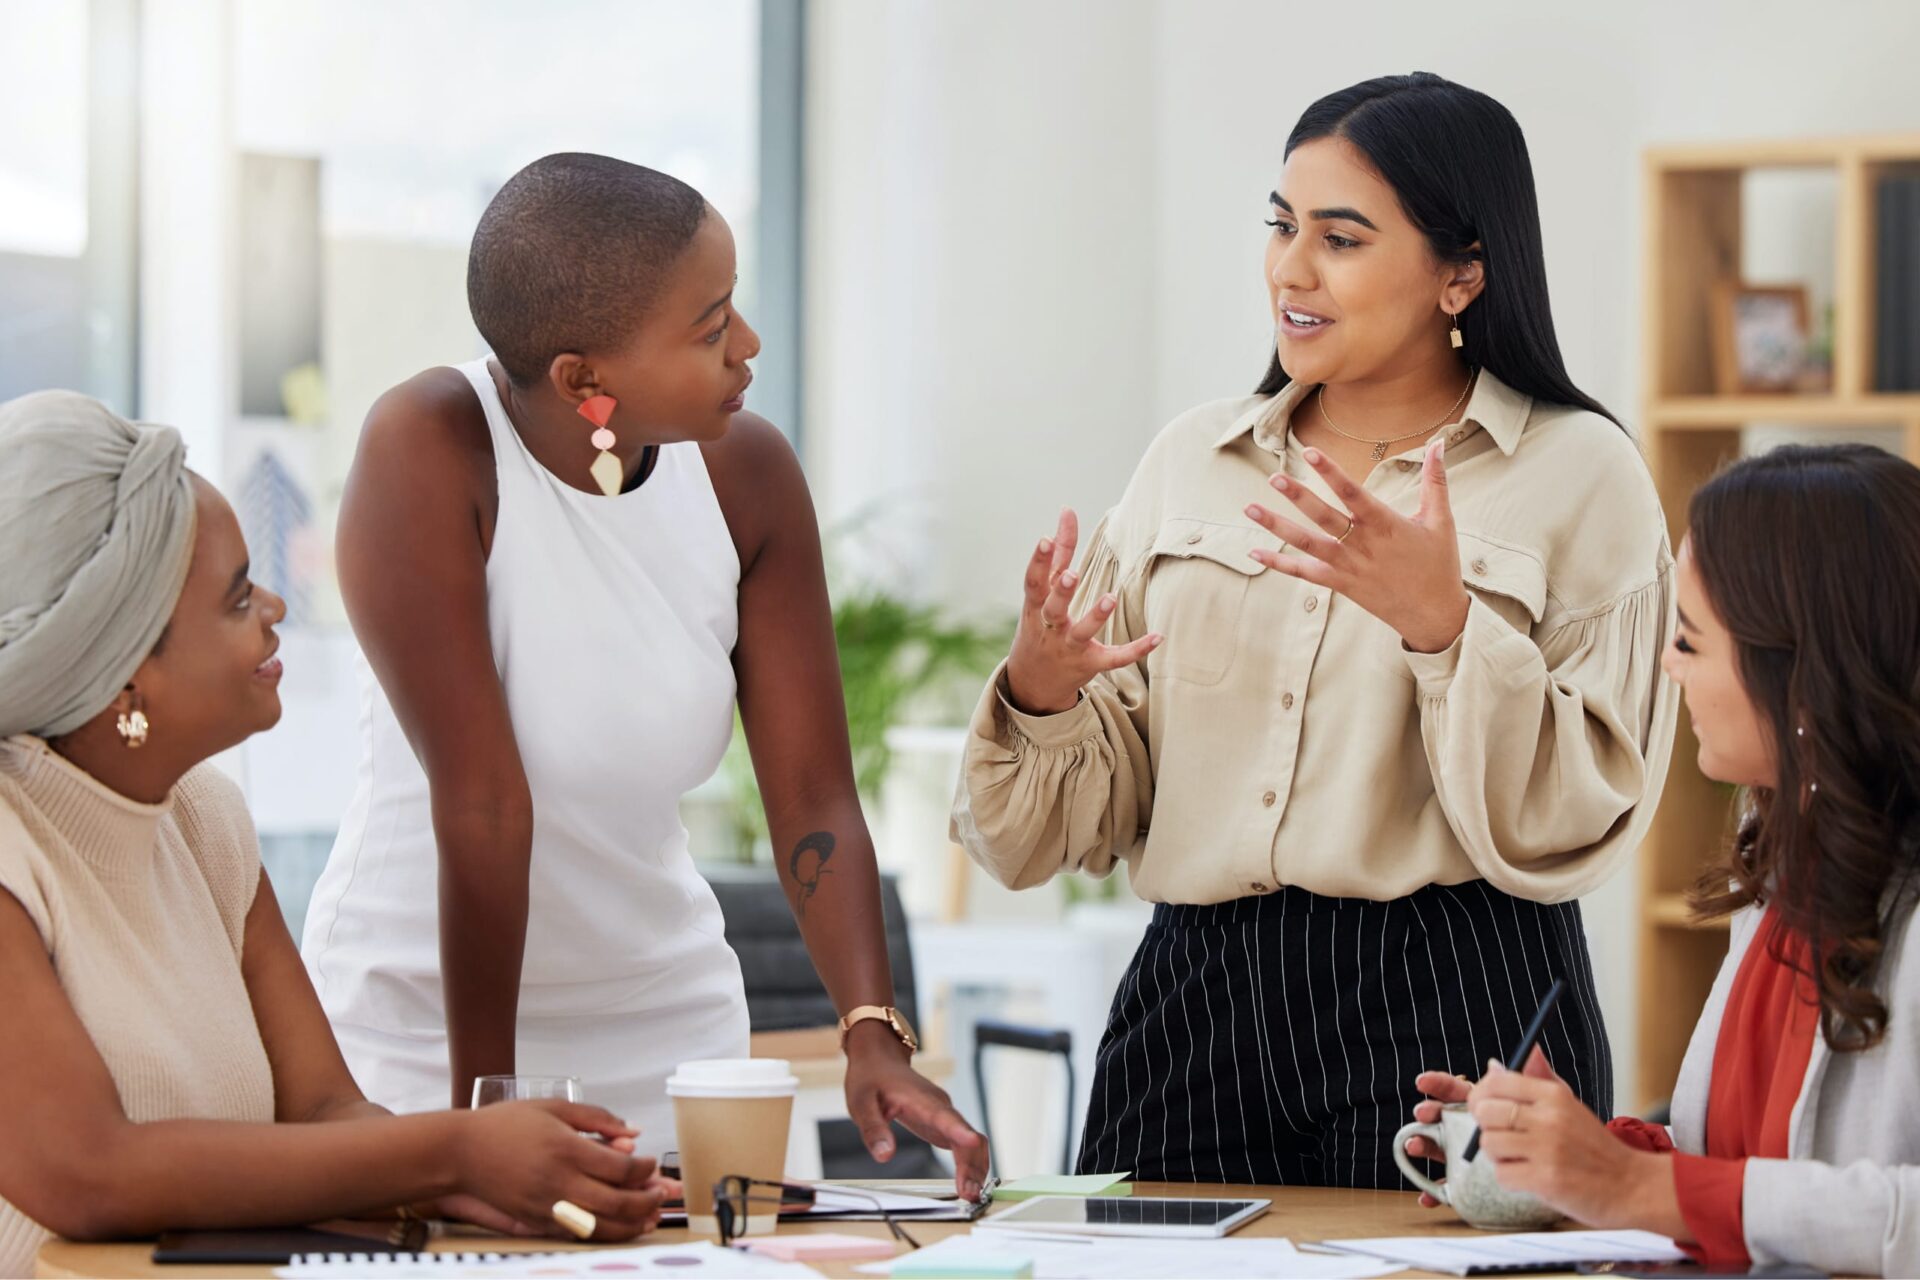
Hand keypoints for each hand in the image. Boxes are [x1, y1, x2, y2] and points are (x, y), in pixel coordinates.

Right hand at [452, 1100, 666, 1240]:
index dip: (645, 1169)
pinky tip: (618, 1228)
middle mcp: (558, 1182)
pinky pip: (576, 1234)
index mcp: (566, 1149)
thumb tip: (634, 1131)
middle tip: (661, 1194)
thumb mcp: (554, 1108)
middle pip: (616, 1202)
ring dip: (631, 1225)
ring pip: (600, 1227)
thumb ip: (597, 1118)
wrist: (460, 1153)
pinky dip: (602, 1234)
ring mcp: (546, 1206)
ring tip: (649, 1218)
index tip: (651, 1163)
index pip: (621, 1167)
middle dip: (646, 1201)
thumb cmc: (507, 1125)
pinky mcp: (535, 1221)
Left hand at [844, 1024, 990, 1199]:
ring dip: (976, 1168)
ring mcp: (946, 1115)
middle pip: (968, 1135)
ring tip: (971, 1195)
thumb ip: (873, 1130)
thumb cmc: (871, 1079)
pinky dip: (971, 1164)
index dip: (959, 1131)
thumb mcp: (861, 1104)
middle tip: (968, 1195)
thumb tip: (884, 1156)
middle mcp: (941, 1107)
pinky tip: (968, 1183)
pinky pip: (966, 1145)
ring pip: (973, 1142)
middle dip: (972, 1165)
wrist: (880, 1060)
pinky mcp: (945, 1124)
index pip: (944, 1116)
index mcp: (921, 1100)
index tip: (972, 1144)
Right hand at [1005, 509, 1159, 713]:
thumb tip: (1067, 511)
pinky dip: (1135, 649)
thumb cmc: (1041, 624)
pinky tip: (1158, 637)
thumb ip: (1058, 553)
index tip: (1045, 538)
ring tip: (1110, 598)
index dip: (1038, 561)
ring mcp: (1068, 647)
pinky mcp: (1089, 664)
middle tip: (1072, 574)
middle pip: (1053, 608)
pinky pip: (1113, 658)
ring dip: (1095, 617)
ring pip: (1081, 633)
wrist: (1032, 681)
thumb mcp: (1041, 593)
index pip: (1034, 581)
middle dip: (1061, 591)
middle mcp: (1050, 627)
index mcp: (1036, 606)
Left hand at [1244, 436, 1470, 653]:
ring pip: (1306, 544)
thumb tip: (1438, 444)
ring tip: (1250, 509)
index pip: (1353, 493)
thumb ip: (1435, 480)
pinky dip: (1279, 563)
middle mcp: (1362, 545)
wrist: (1433, 614)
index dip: (1331, 473)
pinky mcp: (1340, 584)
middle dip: (1298, 496)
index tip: (1311, 452)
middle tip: (1274, 477)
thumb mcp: (1441, 520)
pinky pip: (1304, 573)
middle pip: (1324, 517)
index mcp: (1386, 525)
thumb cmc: (1438, 565)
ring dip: (1277, 526)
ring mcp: (1348, 566)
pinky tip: (1255, 552)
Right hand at [1402, 1052, 1555, 1207]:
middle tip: (1423, 1111)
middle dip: (1430, 1111)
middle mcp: (1477, 1129)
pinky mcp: (1477, 1185)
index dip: (1440, 1084)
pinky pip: (1453, 1188)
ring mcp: (1474, 1156)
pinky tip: (1426, 1197)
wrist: (1589, 1177)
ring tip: (1415, 1146)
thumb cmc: (1568, 1136)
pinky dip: (1435, 1194)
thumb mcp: (1554, 1104)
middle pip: (1444, 1116)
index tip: (1424, 1082)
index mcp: (1491, 1106)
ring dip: (1424, 1145)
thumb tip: (1525, 1054)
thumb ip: (1537, 1078)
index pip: (1460, 1090)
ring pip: (1441, 1148)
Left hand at [1467, 1050, 1686, 1237]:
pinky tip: (1530, 1177)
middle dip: (1487, 1126)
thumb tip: (1494, 1063)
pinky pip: (1502, 1175)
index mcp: (1554, 1095)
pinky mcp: (1545, 1180)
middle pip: (1485, 1111)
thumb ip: (1533, 1082)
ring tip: (1520, 1158)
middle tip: (1504, 1136)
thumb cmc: (1594, 1147)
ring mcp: (1547, 1149)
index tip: (1486, 1106)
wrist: (1631, 1186)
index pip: (1496, 1082)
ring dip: (1498, 1155)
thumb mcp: (1569, 1105)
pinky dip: (1510, 1179)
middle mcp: (1549, 1118)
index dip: (1481, 1094)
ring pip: (1489, 1144)